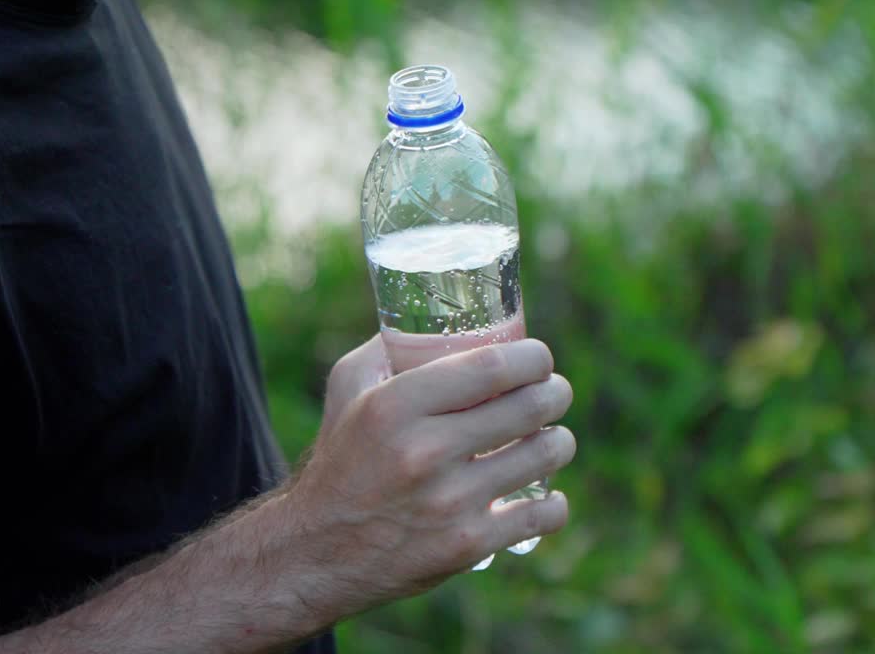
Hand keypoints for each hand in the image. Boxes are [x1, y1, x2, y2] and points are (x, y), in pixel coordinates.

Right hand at [283, 336, 574, 618]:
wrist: (315, 554)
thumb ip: (388, 349)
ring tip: (552, 439)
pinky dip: (553, 504)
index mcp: (395, 407)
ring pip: (544, 455)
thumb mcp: (348, 390)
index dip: (533, 357)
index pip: (492, 366)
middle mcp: (424, 452)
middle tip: (554, 393)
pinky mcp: (467, 547)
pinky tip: (547, 495)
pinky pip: (541, 516)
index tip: (539, 359)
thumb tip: (438, 320)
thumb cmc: (340, 461)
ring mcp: (450, 503)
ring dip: (559, 442)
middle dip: (556, 393)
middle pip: (529, 406)